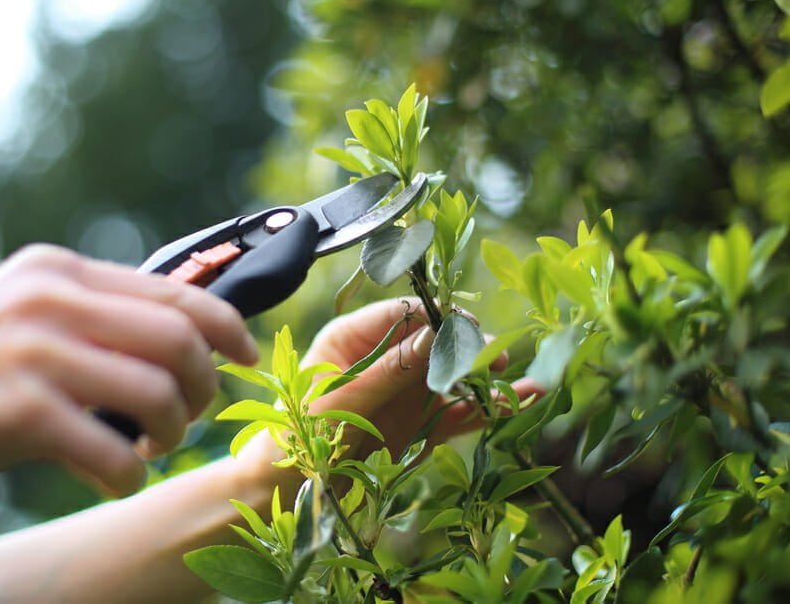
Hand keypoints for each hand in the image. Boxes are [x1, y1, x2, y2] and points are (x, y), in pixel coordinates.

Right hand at [0, 244, 257, 500]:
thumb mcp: (25, 314)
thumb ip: (92, 311)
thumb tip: (181, 329)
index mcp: (57, 270)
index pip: (174, 289)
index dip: (227, 326)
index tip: (247, 355)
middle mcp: (50, 299)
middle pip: (179, 339)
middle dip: (205, 385)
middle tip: (191, 416)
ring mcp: (34, 350)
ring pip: (158, 391)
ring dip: (172, 432)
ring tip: (153, 447)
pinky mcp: (20, 408)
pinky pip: (114, 449)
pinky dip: (129, 472)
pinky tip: (115, 478)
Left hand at [243, 299, 541, 476]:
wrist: (282, 492)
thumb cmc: (297, 437)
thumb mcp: (344, 400)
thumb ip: (392, 371)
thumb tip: (439, 334)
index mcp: (352, 338)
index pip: (404, 313)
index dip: (439, 317)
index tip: (469, 329)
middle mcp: (382, 360)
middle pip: (436, 345)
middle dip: (469, 352)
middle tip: (496, 362)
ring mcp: (402, 393)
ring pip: (451, 380)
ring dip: (485, 383)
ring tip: (523, 387)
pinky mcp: (415, 425)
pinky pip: (453, 413)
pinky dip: (482, 411)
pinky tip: (515, 405)